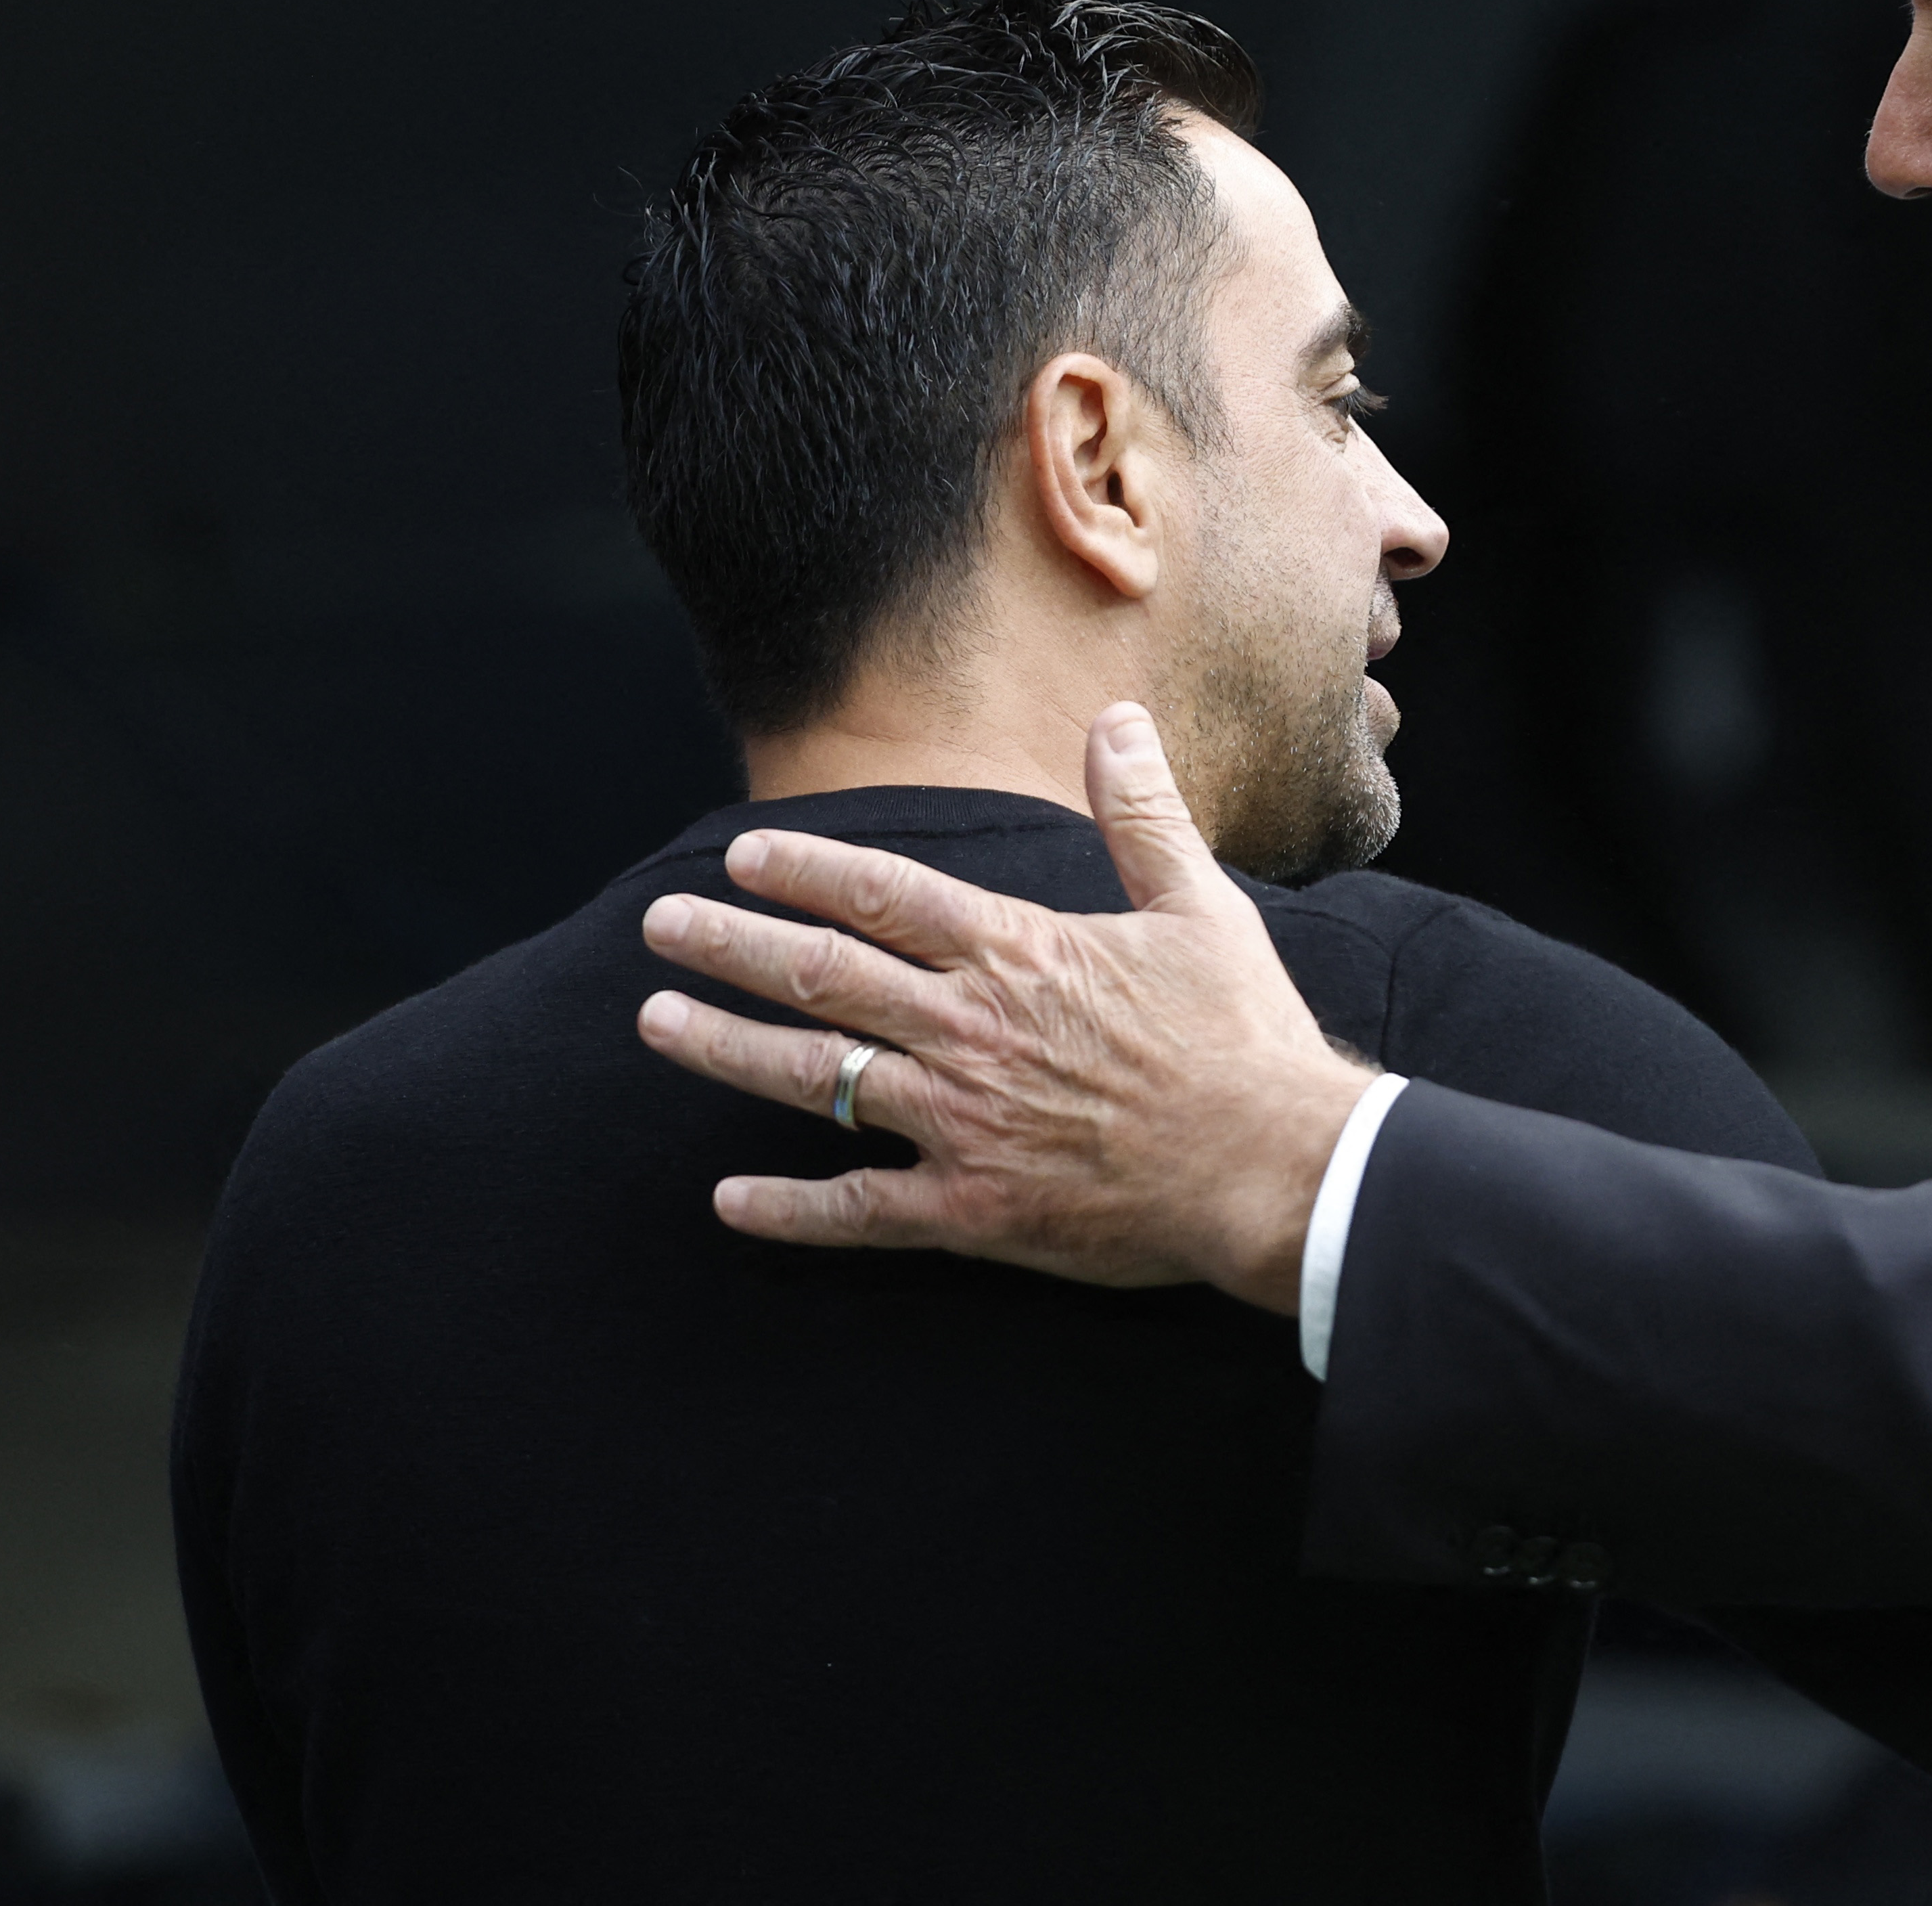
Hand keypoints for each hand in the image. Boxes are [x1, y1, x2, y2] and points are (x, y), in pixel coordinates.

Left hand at [631, 703, 1374, 1305]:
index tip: (740, 857)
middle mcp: (970, 1031)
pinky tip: (727, 1201)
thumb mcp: (1200, 906)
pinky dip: (787, 1210)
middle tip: (659, 926)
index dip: (802, 872)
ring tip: (657, 1021)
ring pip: (814, 1079)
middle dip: (730, 946)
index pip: (882, 896)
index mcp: (1018, 954)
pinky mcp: (972, 1208)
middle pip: (823, 976)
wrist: (1274, 1165)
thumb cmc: (1243, 1036)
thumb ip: (1142, 814)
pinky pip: (857, 1211)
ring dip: (726, 1047)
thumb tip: (1117, 721)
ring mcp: (961, 1122)